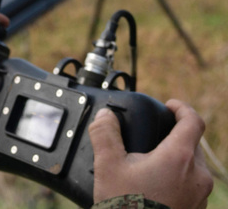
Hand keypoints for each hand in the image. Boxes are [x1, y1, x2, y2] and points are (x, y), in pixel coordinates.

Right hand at [89, 99, 212, 207]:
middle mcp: (198, 176)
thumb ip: (105, 134)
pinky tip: (153, 190)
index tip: (169, 106)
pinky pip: (191, 188)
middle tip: (151, 141)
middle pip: (192, 145)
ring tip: (149, 168)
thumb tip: (105, 116)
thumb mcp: (107, 166)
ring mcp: (200, 197)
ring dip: (176, 161)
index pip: (193, 121)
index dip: (182, 108)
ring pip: (193, 168)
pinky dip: (177, 181)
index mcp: (180, 157)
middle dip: (173, 138)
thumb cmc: (124, 206)